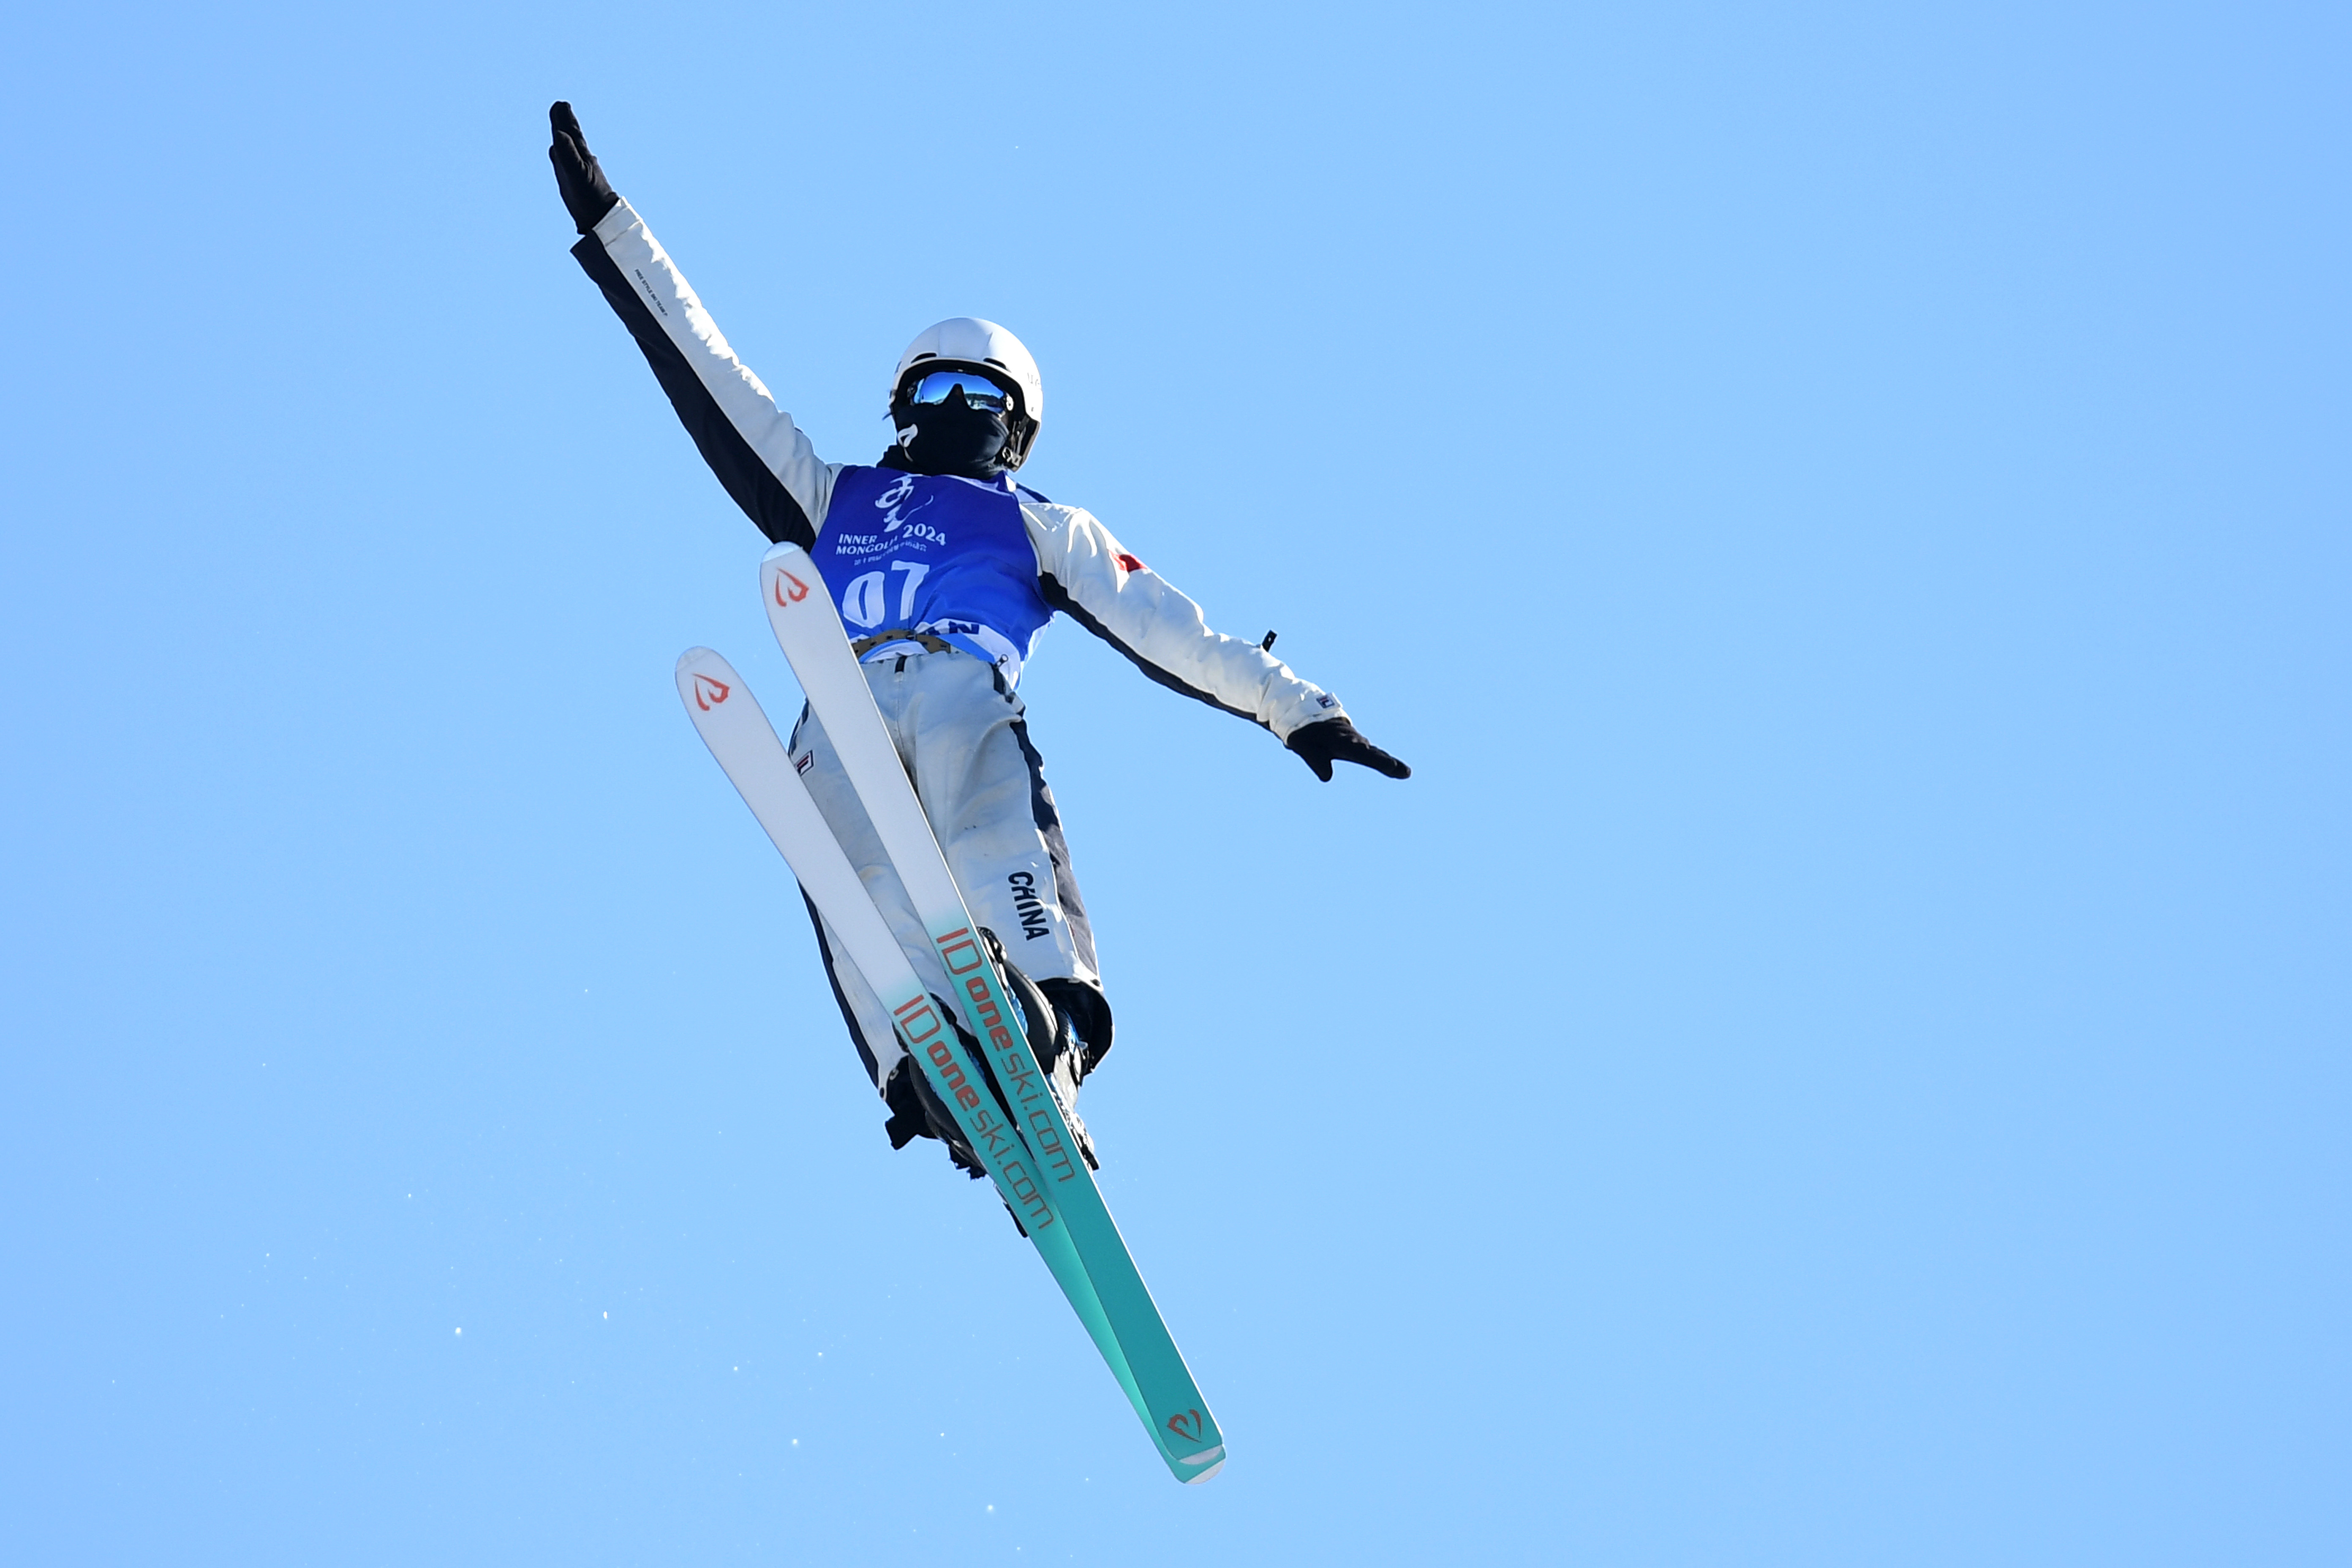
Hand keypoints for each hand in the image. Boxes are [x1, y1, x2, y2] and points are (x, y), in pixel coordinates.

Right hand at [548, 100, 618, 233]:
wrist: (600, 217)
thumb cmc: (590, 196)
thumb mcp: (577, 174)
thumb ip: (568, 154)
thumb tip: (559, 134)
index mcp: (581, 154)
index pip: (572, 132)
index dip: (565, 118)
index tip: (561, 104)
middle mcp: (579, 159)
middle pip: (570, 135)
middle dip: (564, 121)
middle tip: (559, 106)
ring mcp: (575, 169)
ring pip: (566, 146)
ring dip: (561, 134)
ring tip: (557, 125)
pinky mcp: (572, 180)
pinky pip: (563, 161)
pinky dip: (558, 152)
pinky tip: (555, 150)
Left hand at [1285, 717, 1410, 781]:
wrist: (1306, 714)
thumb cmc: (1305, 732)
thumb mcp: (1303, 746)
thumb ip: (1315, 760)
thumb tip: (1327, 777)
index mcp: (1340, 740)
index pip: (1359, 752)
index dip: (1375, 760)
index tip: (1390, 765)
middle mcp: (1352, 739)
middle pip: (1373, 753)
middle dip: (1388, 763)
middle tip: (1406, 772)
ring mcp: (1357, 741)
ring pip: (1375, 753)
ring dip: (1389, 762)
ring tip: (1405, 772)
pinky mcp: (1357, 745)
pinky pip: (1372, 753)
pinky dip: (1383, 759)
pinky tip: (1396, 768)